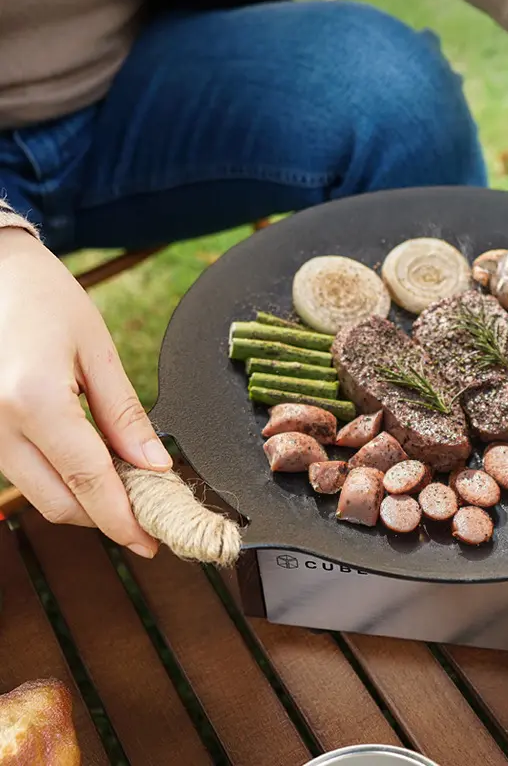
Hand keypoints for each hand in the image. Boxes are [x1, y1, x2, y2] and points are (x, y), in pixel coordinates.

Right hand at [0, 229, 171, 555]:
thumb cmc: (45, 298)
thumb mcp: (97, 350)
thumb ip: (124, 415)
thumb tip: (154, 466)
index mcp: (34, 401)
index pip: (89, 480)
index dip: (123, 518)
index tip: (152, 540)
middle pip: (58, 501)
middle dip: (105, 518)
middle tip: (148, 516)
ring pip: (37, 493)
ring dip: (82, 502)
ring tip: (126, 491)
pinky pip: (22, 472)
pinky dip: (58, 480)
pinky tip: (90, 468)